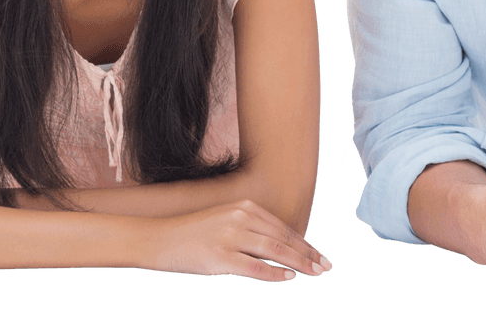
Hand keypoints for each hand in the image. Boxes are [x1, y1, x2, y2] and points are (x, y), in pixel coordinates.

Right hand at [141, 199, 331, 281]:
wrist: (159, 238)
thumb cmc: (193, 233)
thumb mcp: (225, 220)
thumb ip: (250, 228)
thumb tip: (278, 248)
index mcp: (244, 207)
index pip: (282, 228)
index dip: (304, 243)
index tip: (320, 255)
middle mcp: (240, 218)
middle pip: (283, 239)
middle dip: (308, 254)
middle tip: (326, 266)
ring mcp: (230, 237)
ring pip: (275, 252)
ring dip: (299, 264)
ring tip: (315, 273)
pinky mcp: (220, 257)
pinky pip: (254, 267)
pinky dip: (274, 274)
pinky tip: (288, 279)